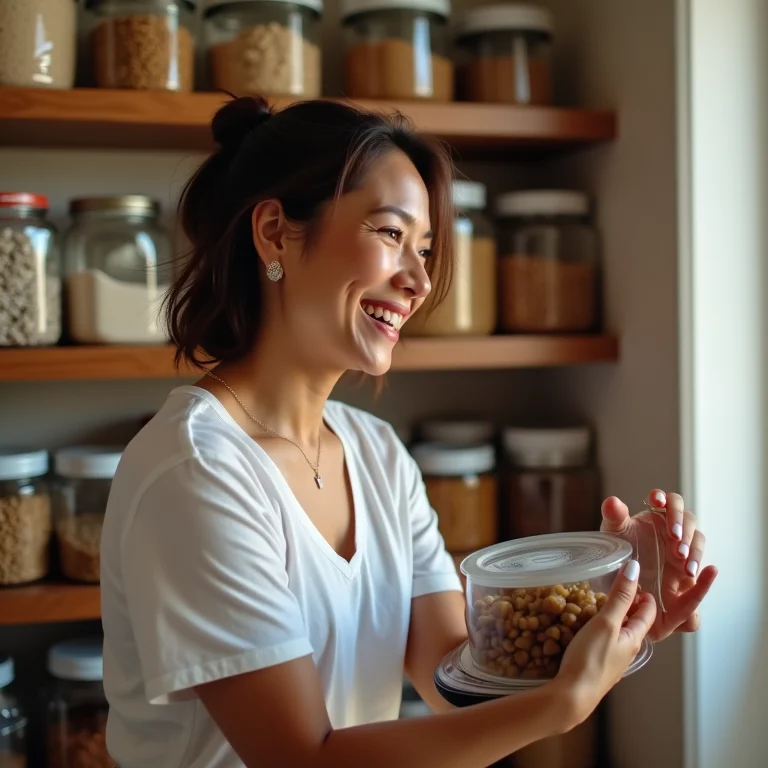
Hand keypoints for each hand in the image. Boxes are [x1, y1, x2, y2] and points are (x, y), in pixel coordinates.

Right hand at [555, 559, 655, 720]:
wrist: (572, 695)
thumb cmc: (591, 658)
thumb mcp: (606, 622)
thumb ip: (620, 597)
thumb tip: (635, 569)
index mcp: (634, 638)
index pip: (648, 612)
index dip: (645, 595)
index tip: (637, 579)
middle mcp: (627, 650)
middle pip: (634, 622)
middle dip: (630, 604)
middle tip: (618, 585)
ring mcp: (613, 660)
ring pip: (619, 633)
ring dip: (615, 616)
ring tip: (601, 601)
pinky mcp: (598, 666)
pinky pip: (605, 642)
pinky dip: (602, 629)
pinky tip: (588, 626)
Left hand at [600, 489, 717, 640]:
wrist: (627, 579)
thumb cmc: (621, 548)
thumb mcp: (614, 533)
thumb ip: (614, 516)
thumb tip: (612, 501)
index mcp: (656, 513)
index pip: (667, 499)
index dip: (664, 498)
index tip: (657, 501)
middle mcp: (674, 526)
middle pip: (687, 517)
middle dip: (681, 525)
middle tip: (674, 537)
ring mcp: (684, 543)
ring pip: (697, 536)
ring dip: (691, 545)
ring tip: (680, 558)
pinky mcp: (689, 561)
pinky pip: (698, 558)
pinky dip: (695, 562)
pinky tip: (688, 571)